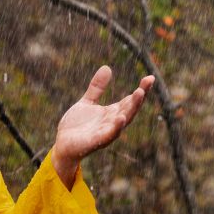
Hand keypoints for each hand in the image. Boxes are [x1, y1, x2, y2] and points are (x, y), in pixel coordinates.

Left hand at [53, 66, 154, 188]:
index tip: (150, 78)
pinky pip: (108, 134)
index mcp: (111, 113)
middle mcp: (112, 123)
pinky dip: (116, 127)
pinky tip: (121, 117)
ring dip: (131, 108)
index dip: (141, 90)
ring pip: (122, 120)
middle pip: (129, 109)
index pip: (129, 100)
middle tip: (147, 83)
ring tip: (139, 94)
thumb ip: (97, 88)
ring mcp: (105, 132)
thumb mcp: (87, 102)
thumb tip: (107, 67)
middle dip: (139, 97)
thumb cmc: (76, 127)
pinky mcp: (96, 141)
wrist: (63, 145)